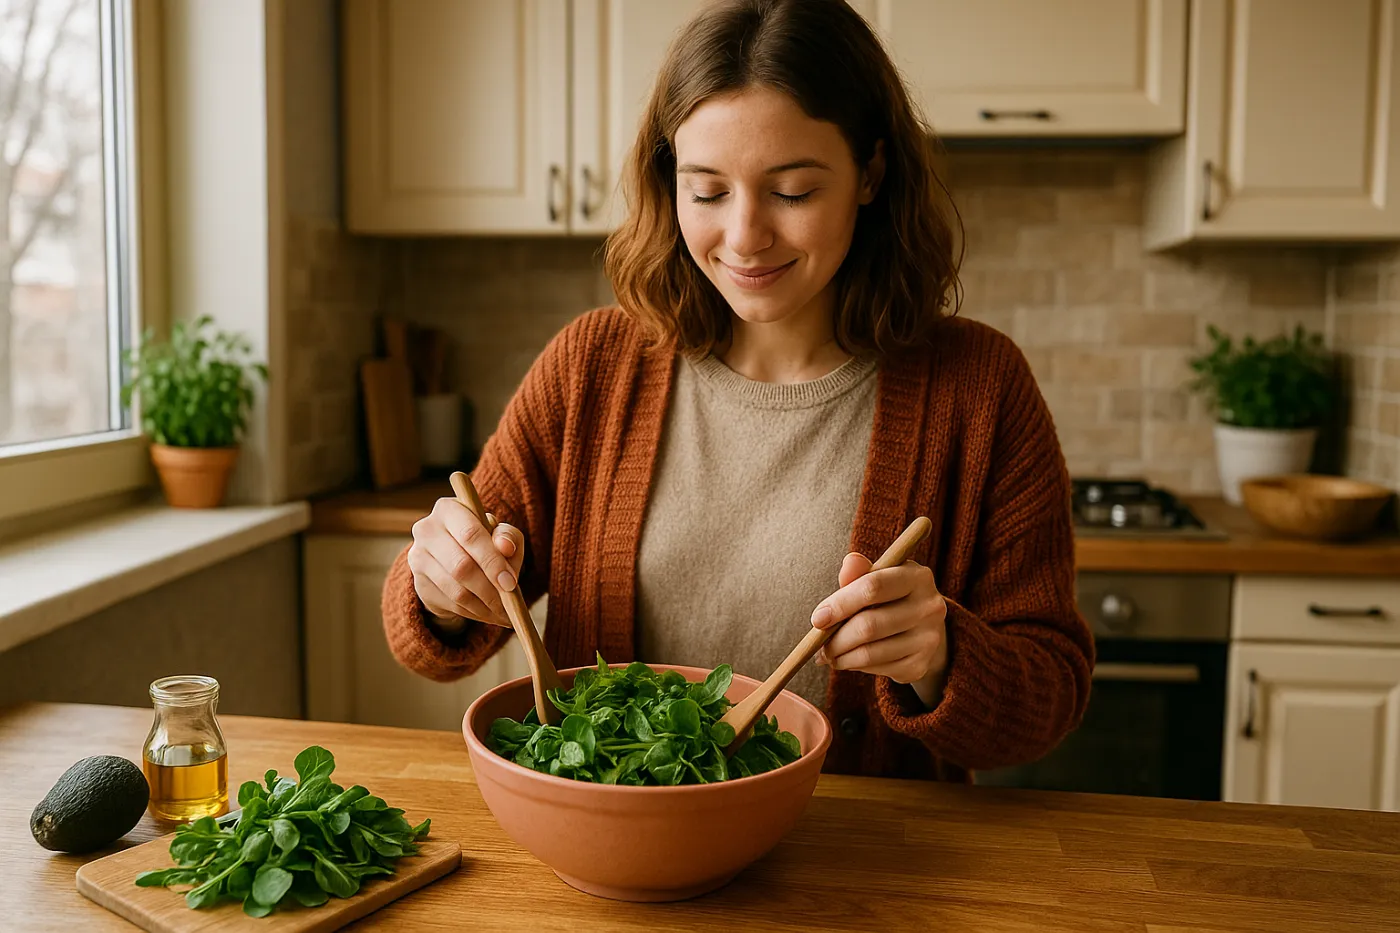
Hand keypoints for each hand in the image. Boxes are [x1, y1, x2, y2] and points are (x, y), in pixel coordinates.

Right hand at [407, 497, 524, 627]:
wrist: (454, 559)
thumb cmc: (483, 541)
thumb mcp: (500, 535)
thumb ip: (508, 537)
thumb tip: (506, 547)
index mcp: (448, 509)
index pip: (470, 535)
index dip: (492, 561)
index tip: (510, 583)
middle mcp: (426, 530)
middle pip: (461, 566)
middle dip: (490, 589)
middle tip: (509, 604)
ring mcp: (418, 558)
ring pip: (456, 590)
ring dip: (484, 606)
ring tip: (503, 612)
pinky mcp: (418, 583)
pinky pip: (450, 604)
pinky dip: (473, 613)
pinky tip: (487, 613)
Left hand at [811, 552, 948, 706]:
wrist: (920, 628)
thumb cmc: (889, 597)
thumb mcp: (876, 578)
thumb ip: (859, 572)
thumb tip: (850, 562)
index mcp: (917, 576)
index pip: (873, 587)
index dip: (840, 604)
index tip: (817, 619)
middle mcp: (929, 607)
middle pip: (868, 626)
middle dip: (835, 638)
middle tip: (818, 643)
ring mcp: (928, 639)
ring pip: (869, 653)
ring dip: (840, 656)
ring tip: (828, 654)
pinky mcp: (920, 665)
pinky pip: (876, 670)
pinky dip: (854, 666)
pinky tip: (848, 659)